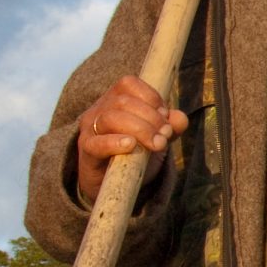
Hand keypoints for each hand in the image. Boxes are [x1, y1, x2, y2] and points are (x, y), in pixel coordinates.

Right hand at [76, 75, 189, 203]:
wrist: (114, 182)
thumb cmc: (135, 153)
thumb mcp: (156, 137)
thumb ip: (170, 127)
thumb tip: (180, 119)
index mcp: (115, 99)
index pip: (128, 83)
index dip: (151, 96)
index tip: (165, 114)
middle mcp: (99, 109)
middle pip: (123, 102)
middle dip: (151, 117)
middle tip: (165, 135)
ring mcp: (90, 129)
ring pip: (110, 118)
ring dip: (140, 130)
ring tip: (157, 144)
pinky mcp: (87, 151)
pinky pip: (96, 143)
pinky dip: (114, 143)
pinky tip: (131, 145)